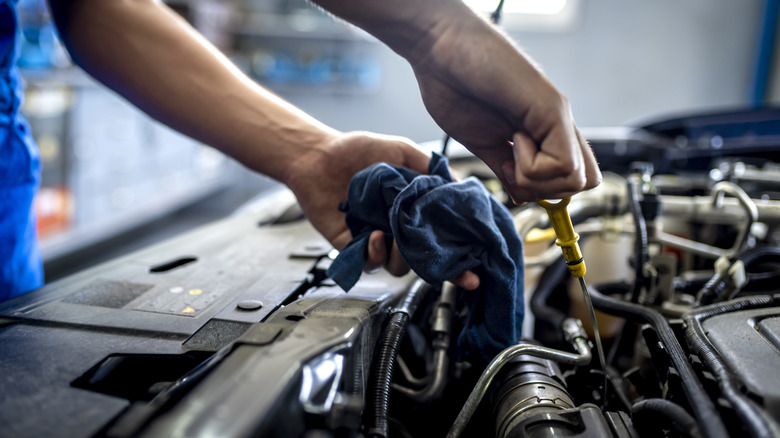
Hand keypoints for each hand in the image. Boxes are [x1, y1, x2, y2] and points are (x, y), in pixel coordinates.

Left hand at [284, 131, 480, 289]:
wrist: (318, 155)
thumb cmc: (356, 151)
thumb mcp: (402, 151)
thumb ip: (429, 168)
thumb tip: (458, 184)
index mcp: (414, 210)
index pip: (441, 239)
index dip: (458, 258)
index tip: (473, 271)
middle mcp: (397, 228)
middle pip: (424, 260)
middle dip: (436, 266)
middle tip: (437, 253)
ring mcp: (376, 239)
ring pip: (399, 266)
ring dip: (403, 256)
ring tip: (396, 236)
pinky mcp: (352, 246)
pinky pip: (369, 263)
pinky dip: (375, 253)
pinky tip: (373, 234)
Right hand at [410, 11, 600, 203]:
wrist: (440, 48)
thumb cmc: (452, 84)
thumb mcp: (481, 141)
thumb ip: (504, 168)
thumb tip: (520, 195)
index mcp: (541, 132)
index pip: (571, 177)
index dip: (544, 190)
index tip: (510, 175)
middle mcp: (556, 123)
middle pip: (583, 183)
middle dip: (544, 189)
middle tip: (512, 164)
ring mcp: (557, 115)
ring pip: (576, 180)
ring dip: (536, 177)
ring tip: (511, 145)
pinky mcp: (553, 108)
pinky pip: (563, 164)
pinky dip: (532, 166)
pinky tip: (513, 138)